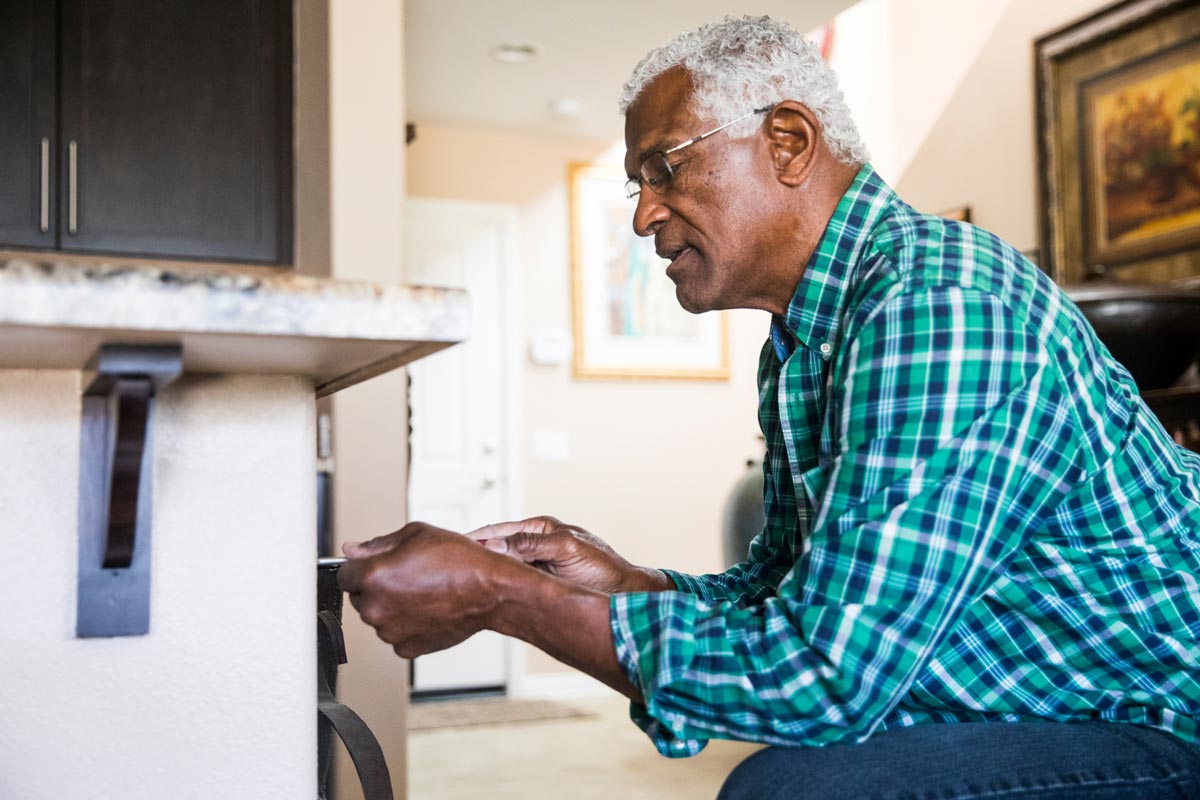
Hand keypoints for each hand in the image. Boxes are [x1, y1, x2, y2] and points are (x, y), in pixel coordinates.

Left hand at [338, 521, 511, 658]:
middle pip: (359, 597)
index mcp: (372, 577)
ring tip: (423, 591)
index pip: (344, 574)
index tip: (378, 566)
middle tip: (408, 576)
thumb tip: (351, 550)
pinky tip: (427, 609)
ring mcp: (389, 632)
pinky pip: (396, 634)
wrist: (488, 591)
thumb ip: (377, 544)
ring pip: (378, 617)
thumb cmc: (457, 560)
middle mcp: (375, 608)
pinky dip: (406, 624)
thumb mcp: (415, 534)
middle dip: (376, 587)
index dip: (361, 567)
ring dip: (391, 606)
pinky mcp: (406, 648)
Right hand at [468, 516, 671, 593]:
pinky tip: (484, 596)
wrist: (623, 595)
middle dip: (474, 556)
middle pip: (495, 549)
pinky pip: (511, 584)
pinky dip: (498, 588)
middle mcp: (534, 545)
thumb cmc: (603, 569)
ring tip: (460, 582)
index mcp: (540, 528)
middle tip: (449, 567)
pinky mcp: (537, 585)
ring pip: (501, 569)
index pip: (499, 530)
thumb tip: (497, 544)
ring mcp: (534, 565)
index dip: (476, 538)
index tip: (454, 546)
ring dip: (484, 574)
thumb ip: (532, 544)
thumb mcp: (566, 549)